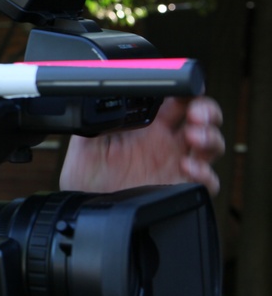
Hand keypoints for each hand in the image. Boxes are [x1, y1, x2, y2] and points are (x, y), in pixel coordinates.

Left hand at [59, 95, 224, 194]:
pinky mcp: (179, 189)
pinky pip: (207, 182)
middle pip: (203, 119)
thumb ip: (98, 117)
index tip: (184, 89)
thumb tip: (100, 98)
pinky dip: (205, 173)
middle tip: (197, 114)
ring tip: (195, 137)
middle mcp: (165, 143)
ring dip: (210, 137)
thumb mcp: (87, 139)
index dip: (186, 92)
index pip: (177, 101)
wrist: (85, 205)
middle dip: (207, 111)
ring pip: (211, 146)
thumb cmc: (85, 174)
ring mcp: (175, 165)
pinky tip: (189, 167)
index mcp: (147, 125)